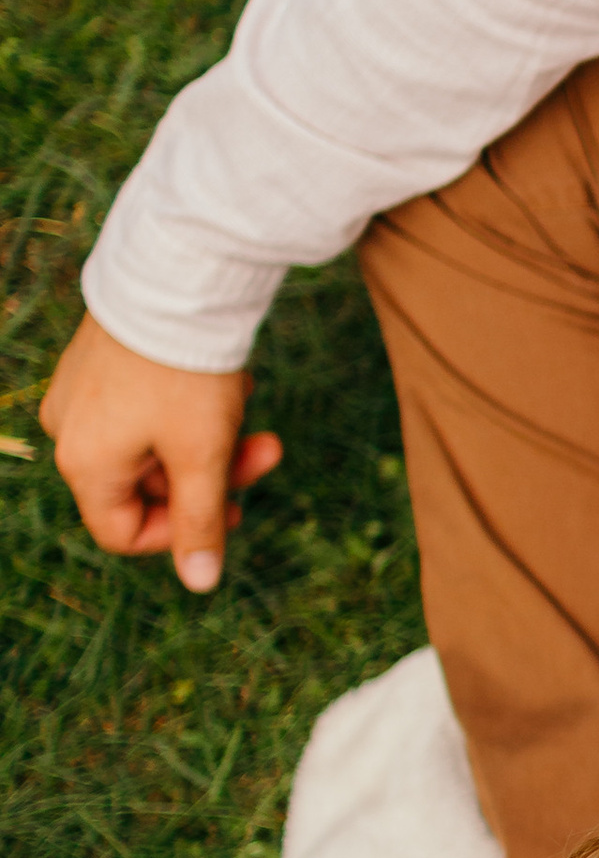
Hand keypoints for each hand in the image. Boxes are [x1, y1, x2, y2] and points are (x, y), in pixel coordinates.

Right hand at [39, 312, 281, 592]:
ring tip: (246, 395)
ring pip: (156, 440)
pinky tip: (227, 374)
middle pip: (149, 483)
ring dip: (211, 433)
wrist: (177, 273)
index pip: (124, 532)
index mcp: (84, 464)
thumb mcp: (201, 455)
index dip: (181, 535)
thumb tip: (201, 583)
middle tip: (270, 447)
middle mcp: (70, 430)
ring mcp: (82, 392)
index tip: (234, 509)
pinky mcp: (101, 359)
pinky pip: (149, 402)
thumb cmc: (184, 372)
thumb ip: (199, 522)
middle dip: (215, 470)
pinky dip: (192, 402)